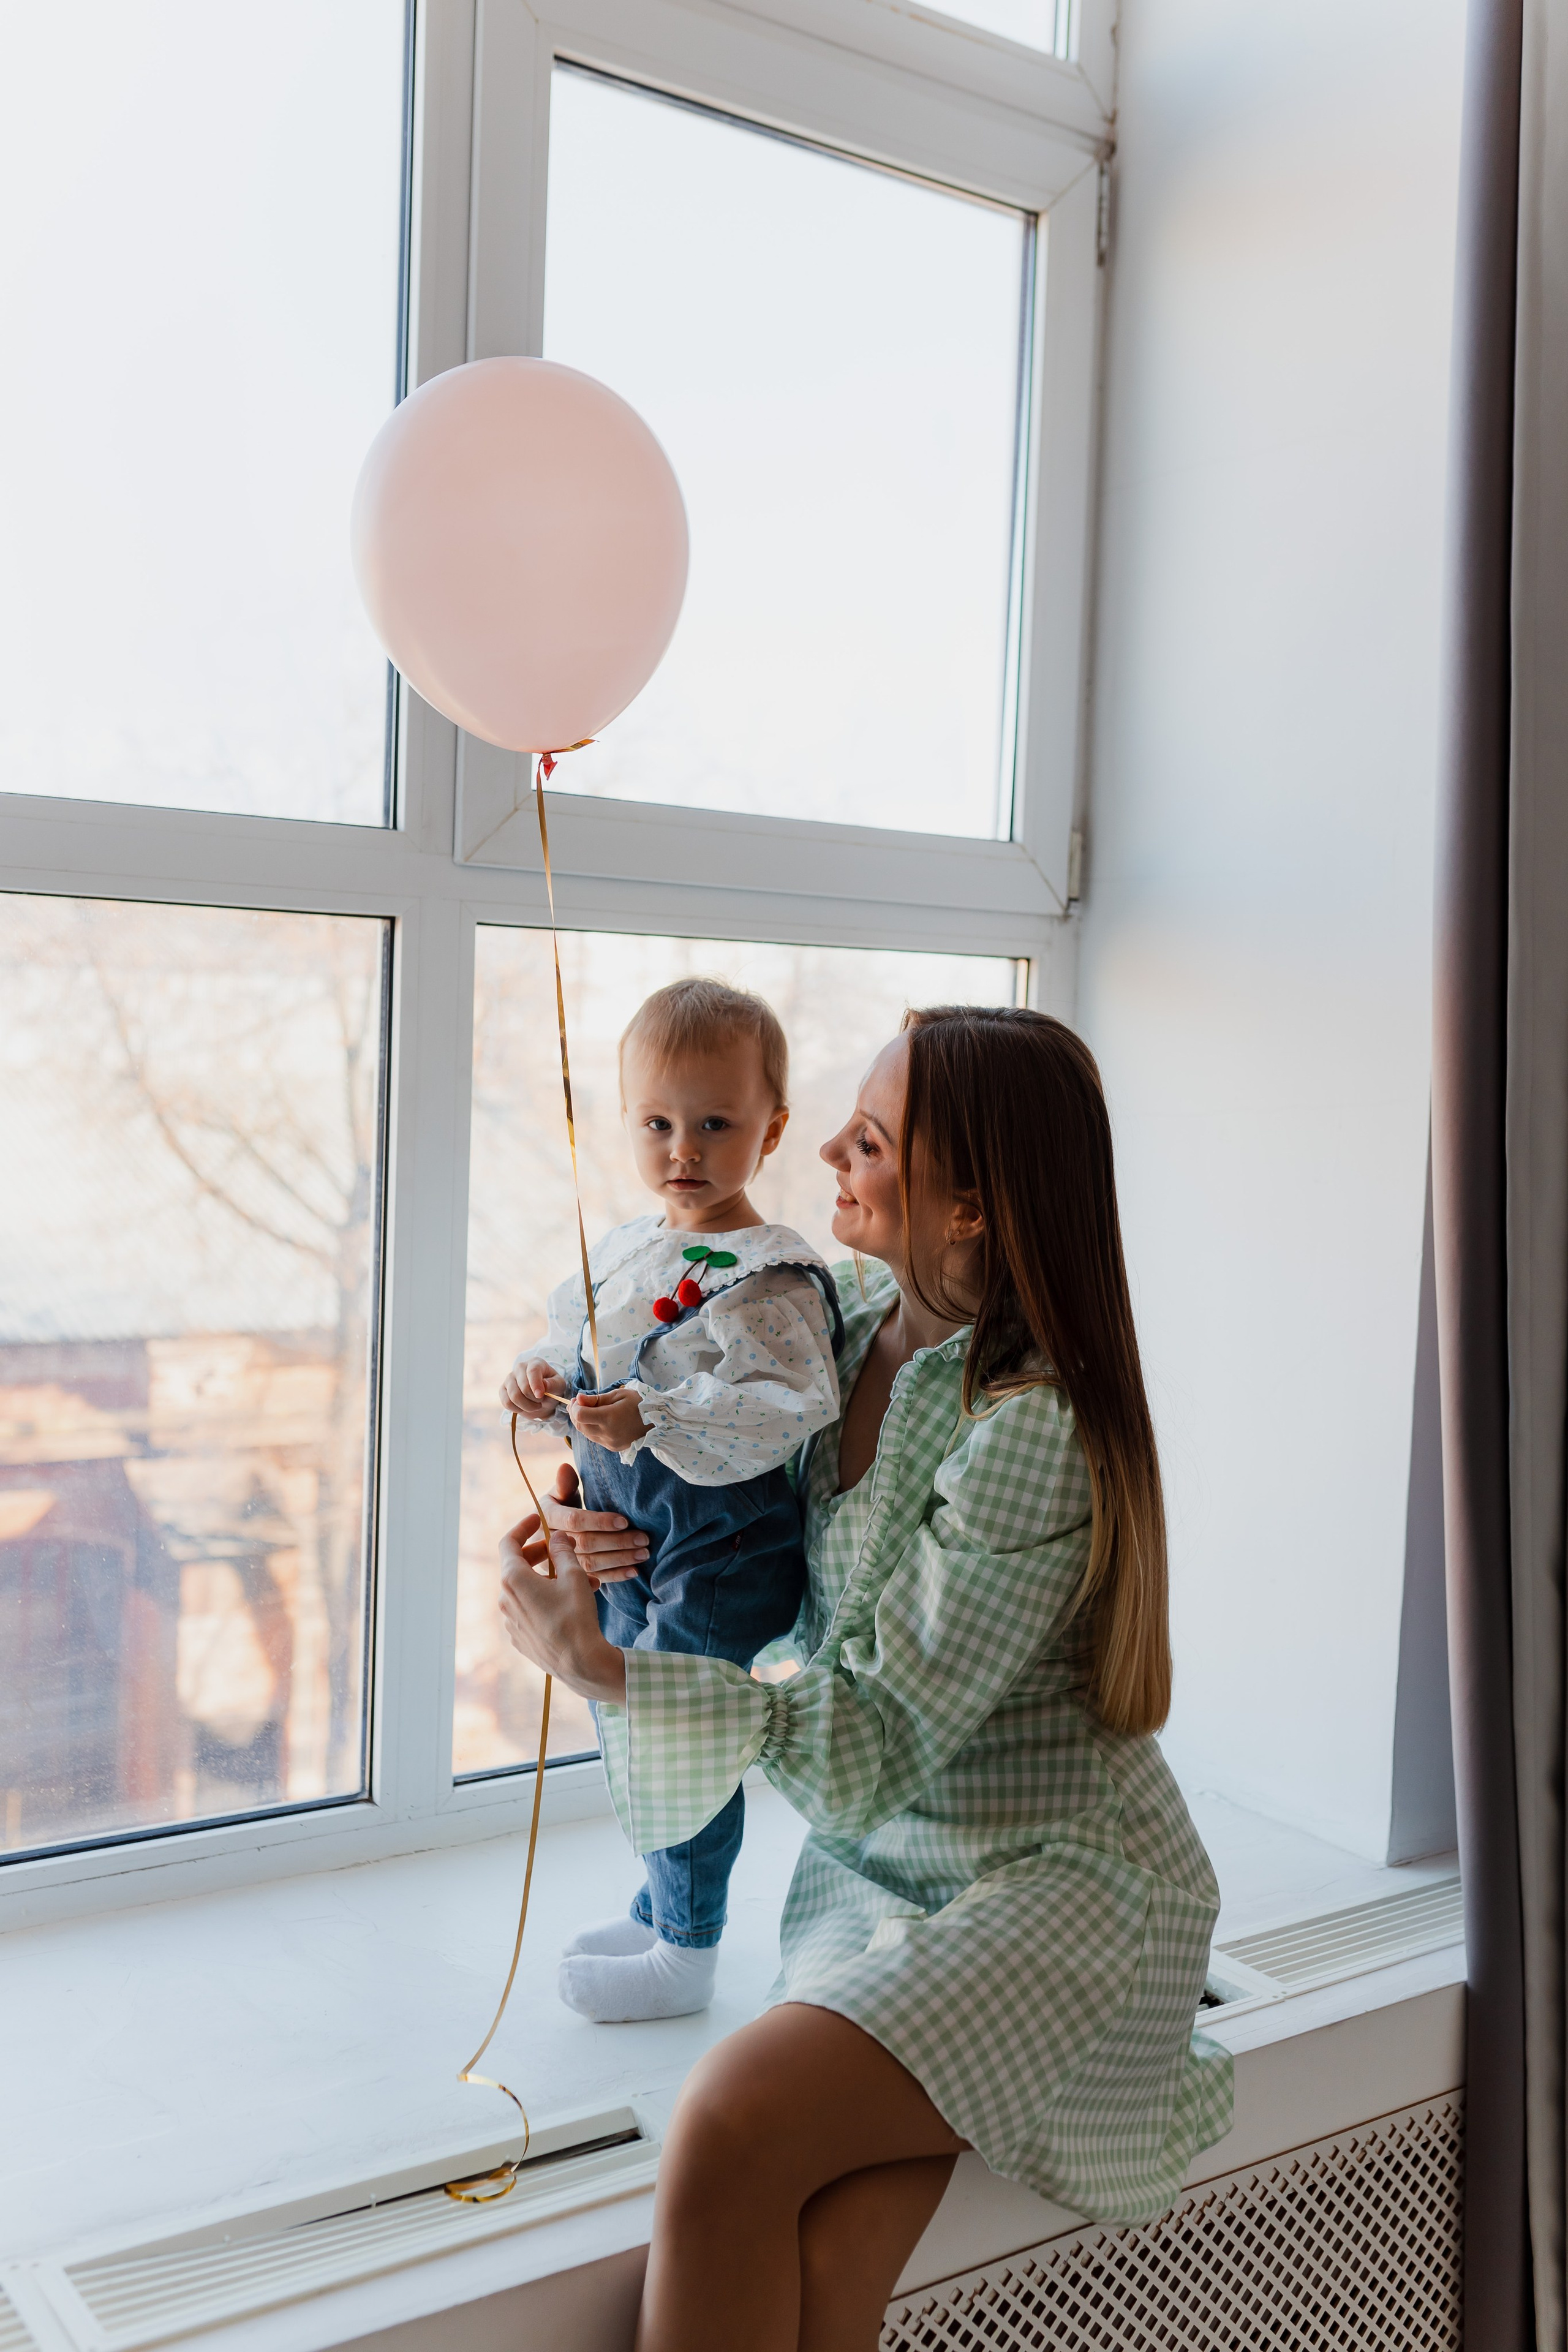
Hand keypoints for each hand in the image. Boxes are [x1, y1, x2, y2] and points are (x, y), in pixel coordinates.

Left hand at [499, 1462, 629, 1704]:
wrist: (579, 1663)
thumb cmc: (576, 1617)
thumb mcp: (574, 1576)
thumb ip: (563, 1551)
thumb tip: (557, 1537)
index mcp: (513, 1580)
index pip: (508, 1542)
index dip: (523, 1527)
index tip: (538, 1519)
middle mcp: (505, 1599)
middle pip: (515, 1566)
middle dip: (538, 1553)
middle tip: (559, 1547)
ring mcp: (510, 1621)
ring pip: (524, 1589)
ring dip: (545, 1577)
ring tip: (575, 1577)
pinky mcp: (519, 1637)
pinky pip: (527, 1609)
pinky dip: (543, 1598)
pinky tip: (568, 1602)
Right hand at [500, 1357, 567, 1422]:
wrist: (542, 1398)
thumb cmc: (551, 1389)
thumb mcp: (559, 1386)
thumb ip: (554, 1384)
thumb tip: (544, 1385)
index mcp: (535, 1363)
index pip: (533, 1371)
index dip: (536, 1384)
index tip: (540, 1396)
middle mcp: (520, 1367)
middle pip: (523, 1387)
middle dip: (534, 1400)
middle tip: (541, 1401)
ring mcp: (509, 1378)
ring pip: (514, 1396)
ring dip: (527, 1406)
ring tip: (534, 1405)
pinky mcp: (502, 1389)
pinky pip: (506, 1402)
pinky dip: (516, 1409)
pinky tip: (523, 1407)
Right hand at [531, 1458, 649, 1583]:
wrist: (548, 1536)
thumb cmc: (560, 1508)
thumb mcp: (558, 1495)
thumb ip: (564, 1485)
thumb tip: (565, 1467)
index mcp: (546, 1517)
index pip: (574, 1521)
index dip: (600, 1521)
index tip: (624, 1521)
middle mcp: (549, 1542)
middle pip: (586, 1544)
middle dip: (617, 1542)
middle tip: (644, 1539)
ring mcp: (559, 1563)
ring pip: (592, 1564)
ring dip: (620, 1559)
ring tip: (644, 1553)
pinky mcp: (570, 1576)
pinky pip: (594, 1578)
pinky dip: (615, 1576)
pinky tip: (634, 1572)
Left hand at [568, 1386, 649, 1451]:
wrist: (657, 1421)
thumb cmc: (638, 1403)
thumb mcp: (618, 1395)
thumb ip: (596, 1399)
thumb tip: (578, 1399)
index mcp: (609, 1418)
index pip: (581, 1415)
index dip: (574, 1407)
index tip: (577, 1399)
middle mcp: (608, 1433)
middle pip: (580, 1426)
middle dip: (574, 1414)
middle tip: (577, 1404)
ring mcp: (610, 1443)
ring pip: (586, 1434)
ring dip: (581, 1422)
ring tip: (585, 1411)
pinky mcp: (613, 1447)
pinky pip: (595, 1439)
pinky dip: (590, 1429)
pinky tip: (595, 1421)